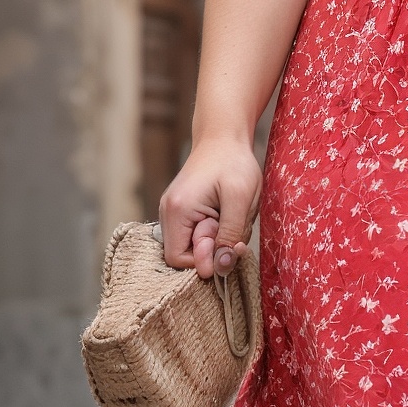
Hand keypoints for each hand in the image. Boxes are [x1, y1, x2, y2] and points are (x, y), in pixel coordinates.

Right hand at [159, 136, 262, 277]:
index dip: (205, 258)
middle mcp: (167, 213)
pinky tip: (223, 213)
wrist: (224, 138)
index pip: (178, 260)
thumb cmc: (234, 163)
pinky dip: (213, 230)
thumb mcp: (240, 200)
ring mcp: (172, 212)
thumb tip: (219, 269)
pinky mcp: (181, 211)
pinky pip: (195, 234)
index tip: (226, 239)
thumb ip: (230, 235)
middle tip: (229, 222)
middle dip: (212, 247)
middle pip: (184, 254)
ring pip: (192, 245)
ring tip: (227, 214)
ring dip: (214, 239)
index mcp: (177, 210)